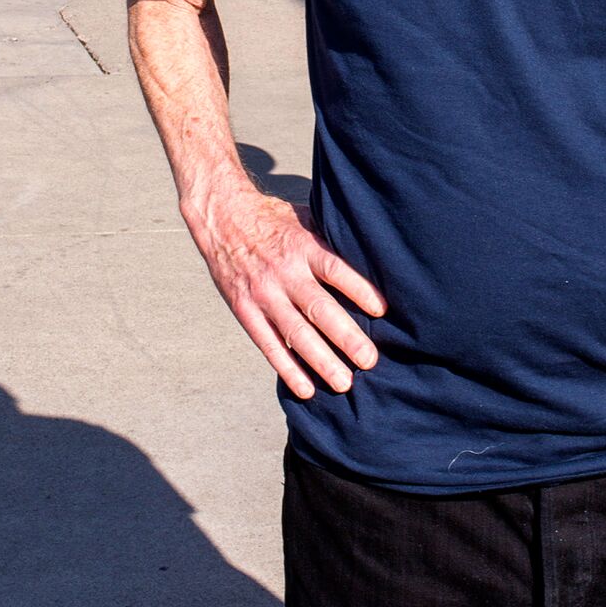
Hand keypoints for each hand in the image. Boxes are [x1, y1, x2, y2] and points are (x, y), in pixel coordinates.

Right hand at [187, 188, 385, 399]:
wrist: (223, 218)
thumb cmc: (273, 219)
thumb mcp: (305, 218)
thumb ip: (330, 241)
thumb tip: (371, 258)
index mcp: (302, 246)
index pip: (335, 270)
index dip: (359, 290)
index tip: (382, 311)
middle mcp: (284, 272)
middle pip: (318, 308)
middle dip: (345, 337)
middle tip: (369, 360)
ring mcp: (263, 294)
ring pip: (295, 333)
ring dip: (321, 361)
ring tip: (344, 383)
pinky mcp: (245, 310)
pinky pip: (268, 344)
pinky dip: (287, 368)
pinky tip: (307, 389)